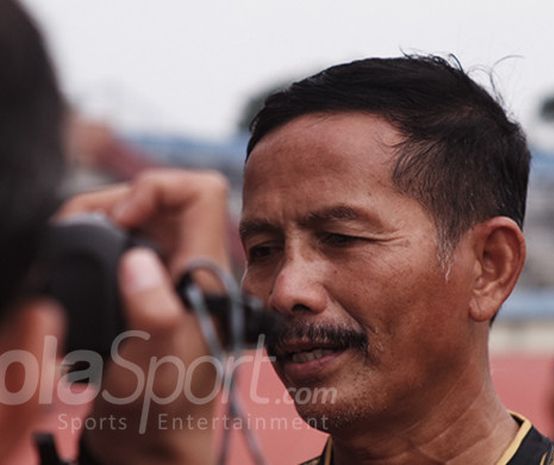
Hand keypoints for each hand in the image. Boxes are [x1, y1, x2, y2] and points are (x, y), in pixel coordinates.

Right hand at [59, 169, 231, 464]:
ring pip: (136, 218)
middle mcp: (187, 263)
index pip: (202, 192)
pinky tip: (73, 266)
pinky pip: (119, 245)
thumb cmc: (162, 406)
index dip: (159, 188)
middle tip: (77, 233)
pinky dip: (92, 244)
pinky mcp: (142, 288)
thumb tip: (137, 261)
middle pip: (159, 198)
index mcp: (203, 270)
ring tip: (67, 246)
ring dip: (98, 222)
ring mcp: (164, 274)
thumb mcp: (158, 363)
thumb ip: (154, 312)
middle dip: (113, 203)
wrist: (151, 436)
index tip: (121, 217)